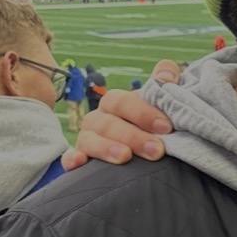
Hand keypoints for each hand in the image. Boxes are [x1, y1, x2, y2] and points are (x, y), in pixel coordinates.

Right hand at [63, 61, 179, 169]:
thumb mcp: (159, 106)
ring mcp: (87, 139)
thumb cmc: (152, 126)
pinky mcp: (79, 159)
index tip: (166, 127)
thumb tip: (166, 75)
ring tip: (124, 157)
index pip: (123, 102)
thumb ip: (164, 88)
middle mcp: (98, 119)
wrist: (142, 154)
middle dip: (133, 136)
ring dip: (106, 148)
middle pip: (109, 123)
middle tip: (156, 150)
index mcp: (116, 104)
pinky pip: (70, 158)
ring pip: (89, 140)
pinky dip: (72, 159)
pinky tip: (79, 162)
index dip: (143, 113)